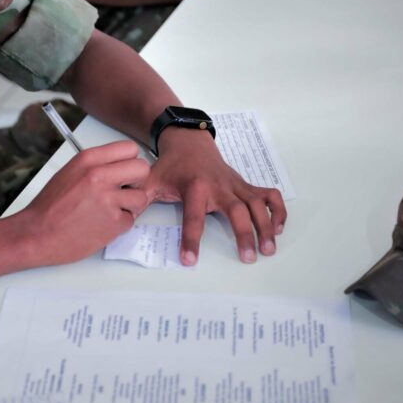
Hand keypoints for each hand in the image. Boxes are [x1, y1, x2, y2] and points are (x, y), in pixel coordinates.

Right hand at [20, 140, 149, 263]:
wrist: (36, 234)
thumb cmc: (50, 207)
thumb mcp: (69, 172)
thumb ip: (95, 166)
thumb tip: (119, 166)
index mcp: (88, 160)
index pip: (130, 148)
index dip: (129, 162)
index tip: (123, 172)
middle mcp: (100, 175)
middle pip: (142, 169)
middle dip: (136, 182)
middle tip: (123, 192)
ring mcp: (108, 199)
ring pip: (141, 197)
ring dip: (130, 206)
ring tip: (109, 211)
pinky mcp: (114, 222)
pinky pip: (131, 220)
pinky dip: (119, 225)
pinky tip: (101, 225)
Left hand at [143, 128, 286, 265]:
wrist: (188, 143)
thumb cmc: (170, 167)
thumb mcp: (151, 180)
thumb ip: (139, 198)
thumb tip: (123, 215)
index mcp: (194, 187)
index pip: (193, 216)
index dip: (191, 239)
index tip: (189, 260)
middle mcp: (219, 186)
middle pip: (236, 210)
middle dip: (244, 233)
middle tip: (249, 258)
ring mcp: (235, 185)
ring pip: (257, 204)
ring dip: (266, 225)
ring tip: (269, 249)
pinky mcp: (245, 184)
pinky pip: (268, 194)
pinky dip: (277, 209)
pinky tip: (278, 227)